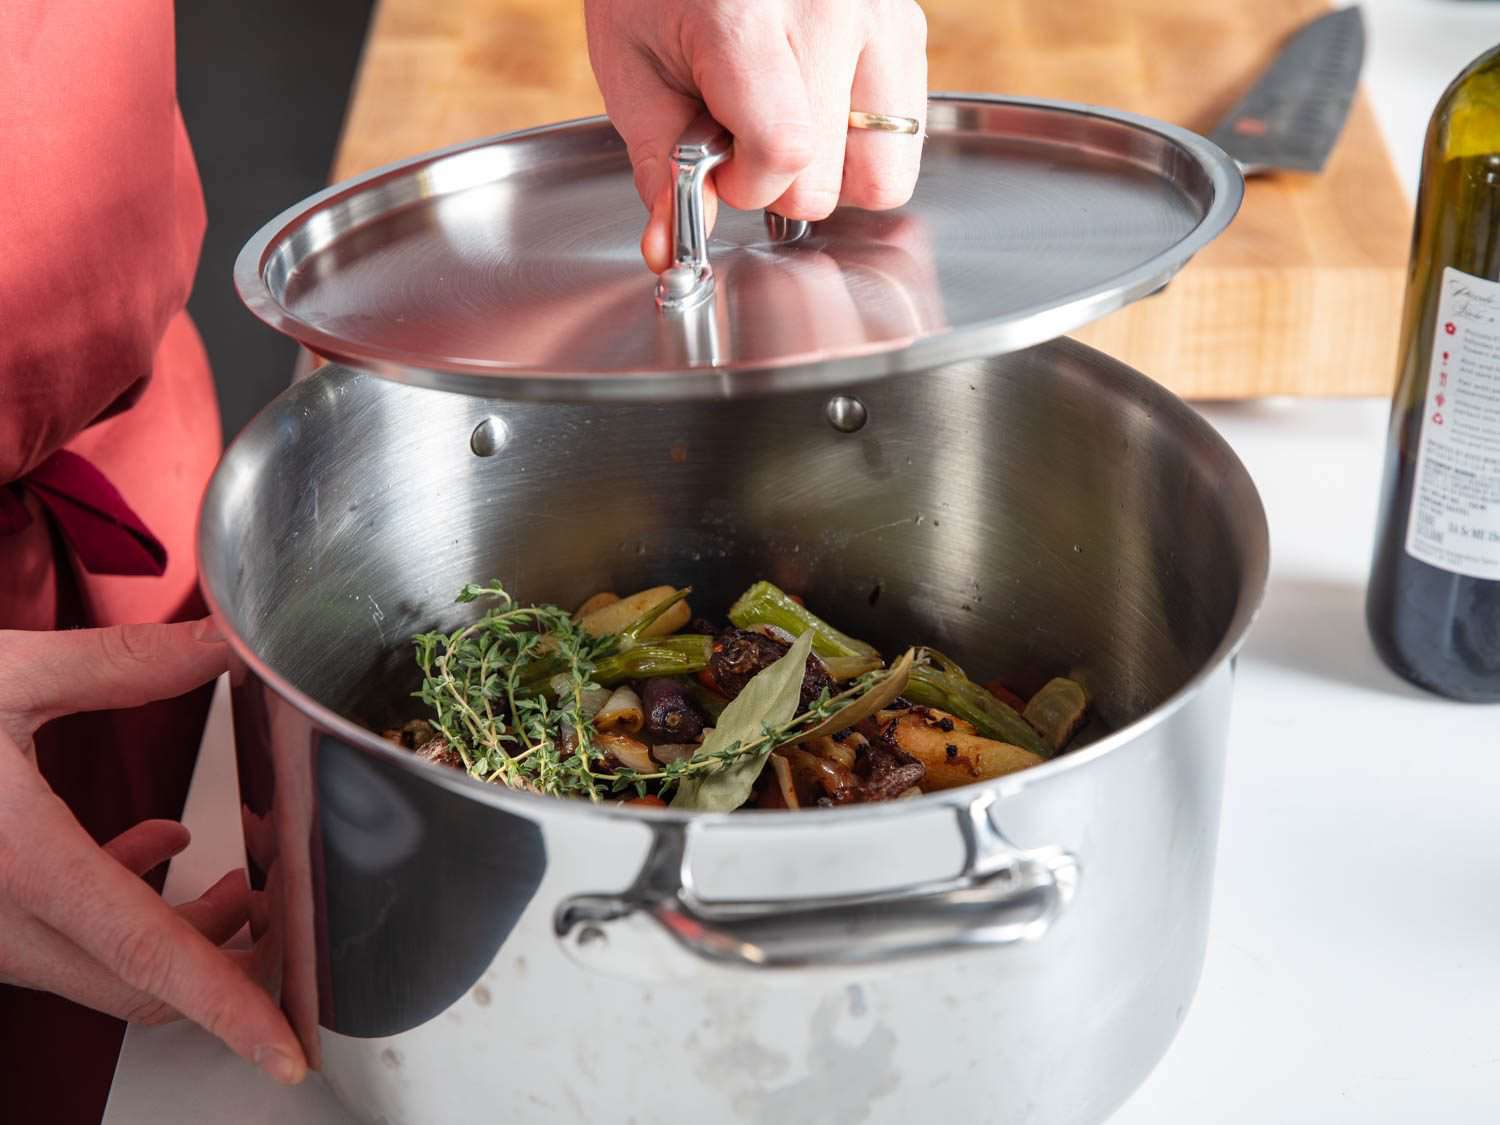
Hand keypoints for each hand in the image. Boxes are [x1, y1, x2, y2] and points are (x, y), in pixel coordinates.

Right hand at [0, 620, 306, 1084]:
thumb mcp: (0, 674)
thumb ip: (122, 666)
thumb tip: (224, 643)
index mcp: (17, 862)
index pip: (149, 953)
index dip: (231, 1006)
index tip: (284, 1048)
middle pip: (141, 982)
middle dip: (227, 963)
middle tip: (281, 908)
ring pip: (105, 970)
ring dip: (179, 935)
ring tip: (236, 879)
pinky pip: (64, 946)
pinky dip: (124, 913)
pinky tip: (153, 847)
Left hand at [585, 0, 927, 269]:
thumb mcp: (631, 66)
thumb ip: (656, 161)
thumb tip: (665, 247)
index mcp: (749, 18)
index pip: (784, 155)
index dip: (744, 184)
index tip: (716, 165)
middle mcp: (833, 8)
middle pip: (830, 180)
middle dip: (780, 181)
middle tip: (744, 130)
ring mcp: (882, 13)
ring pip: (884, 171)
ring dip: (832, 171)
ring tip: (789, 120)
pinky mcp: (908, 22)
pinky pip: (905, 132)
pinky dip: (860, 139)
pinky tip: (818, 101)